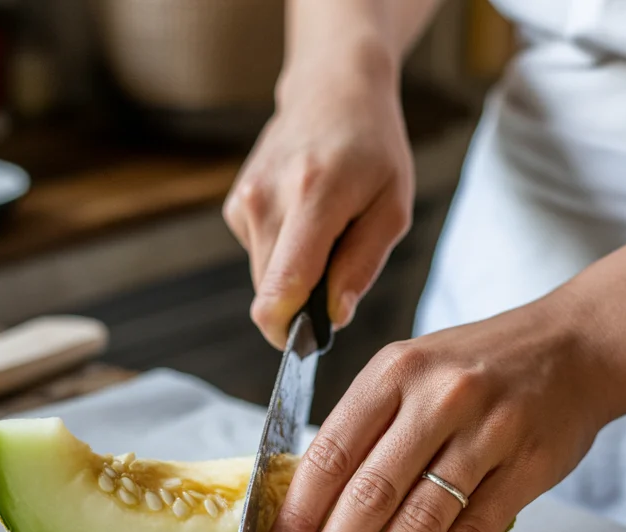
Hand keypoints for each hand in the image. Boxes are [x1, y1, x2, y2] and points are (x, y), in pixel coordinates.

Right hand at [222, 58, 413, 348]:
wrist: (331, 91)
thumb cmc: (373, 148)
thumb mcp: (391, 207)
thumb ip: (362, 266)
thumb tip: (334, 317)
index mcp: (313, 197)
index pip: (283, 284)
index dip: (288, 329)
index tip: (304, 346)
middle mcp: (267, 199)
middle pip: (271, 292)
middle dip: (302, 304)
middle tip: (339, 274)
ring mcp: (244, 200)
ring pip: (264, 279)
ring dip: (295, 276)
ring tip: (325, 234)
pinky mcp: (234, 206)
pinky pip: (260, 256)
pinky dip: (283, 253)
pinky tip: (303, 219)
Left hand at [265, 293, 612, 531]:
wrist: (576, 347)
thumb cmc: (476, 367)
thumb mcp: (410, 372)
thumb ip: (365, 428)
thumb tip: (308, 509)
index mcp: (393, 372)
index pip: (331, 453)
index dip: (299, 514)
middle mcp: (437, 397)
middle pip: (370, 494)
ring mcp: (488, 432)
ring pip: (421, 521)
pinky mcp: (528, 467)